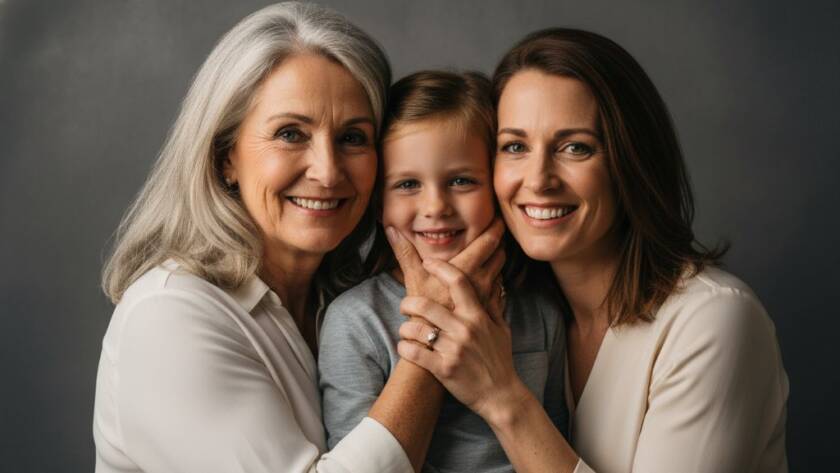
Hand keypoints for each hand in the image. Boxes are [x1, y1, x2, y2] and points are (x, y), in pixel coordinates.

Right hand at [386, 218, 505, 310]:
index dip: (495, 226)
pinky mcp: (490, 310)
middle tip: (493, 232)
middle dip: (498, 242)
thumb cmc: (424, 312)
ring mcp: (489, 297)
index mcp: (467, 268)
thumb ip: (404, 252)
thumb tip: (390, 228)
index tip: (495, 217)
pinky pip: (499, 289)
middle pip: (499, 253)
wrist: (438, 345)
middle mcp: (483, 280)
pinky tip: (486, 280)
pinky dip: (495, 280)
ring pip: (500, 271)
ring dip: (496, 261)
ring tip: (489, 254)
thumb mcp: (413, 278)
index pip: (490, 240)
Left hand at [396, 259, 526, 419]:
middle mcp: (464, 330)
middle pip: (426, 305)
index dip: (440, 268)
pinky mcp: (442, 369)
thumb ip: (493, 305)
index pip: (458, 282)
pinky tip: (406, 348)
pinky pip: (413, 352)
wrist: (501, 395)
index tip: (428, 262)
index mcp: (477, 316)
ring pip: (415, 329)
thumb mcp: (501, 329)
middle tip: (405, 306)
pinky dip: (404, 348)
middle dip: (408, 303)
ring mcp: (452, 350)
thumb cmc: (499, 360)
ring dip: (405, 328)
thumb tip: (493, 281)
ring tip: (406, 331)